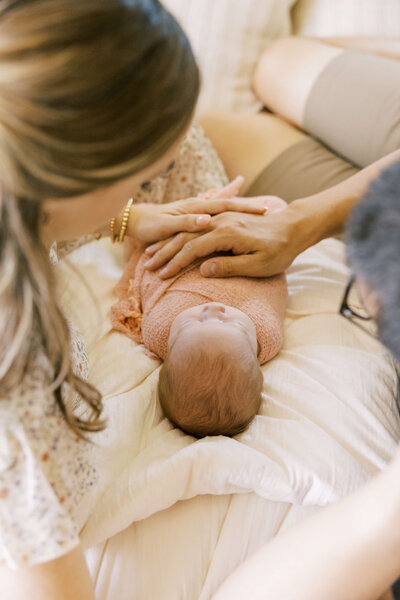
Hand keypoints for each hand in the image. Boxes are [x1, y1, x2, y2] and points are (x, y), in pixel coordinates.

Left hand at [127, 176, 268, 242]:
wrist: (128, 219)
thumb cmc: (146, 225)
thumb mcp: (163, 226)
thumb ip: (186, 225)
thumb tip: (206, 224)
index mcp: (196, 209)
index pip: (226, 203)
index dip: (245, 206)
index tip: (266, 208)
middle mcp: (197, 208)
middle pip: (225, 202)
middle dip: (245, 203)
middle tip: (267, 205)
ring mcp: (194, 212)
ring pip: (216, 207)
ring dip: (231, 203)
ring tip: (255, 204)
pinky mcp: (189, 219)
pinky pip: (209, 213)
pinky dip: (220, 207)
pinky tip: (229, 214)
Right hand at [144, 202, 309, 277]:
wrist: (295, 227)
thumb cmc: (280, 250)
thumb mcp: (258, 265)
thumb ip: (230, 266)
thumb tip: (203, 269)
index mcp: (227, 233)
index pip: (193, 248)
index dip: (176, 263)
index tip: (162, 275)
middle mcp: (221, 222)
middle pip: (186, 238)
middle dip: (165, 253)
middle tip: (148, 267)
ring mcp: (223, 219)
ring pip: (189, 230)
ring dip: (170, 243)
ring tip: (152, 255)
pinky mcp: (225, 219)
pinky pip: (197, 226)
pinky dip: (181, 236)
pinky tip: (172, 243)